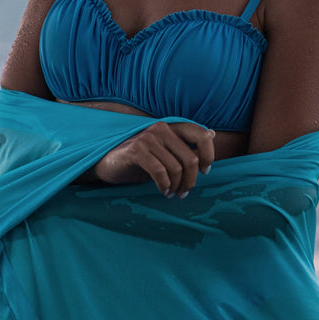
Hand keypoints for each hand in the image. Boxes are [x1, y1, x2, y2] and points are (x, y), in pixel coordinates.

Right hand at [91, 121, 215, 197]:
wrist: (106, 162)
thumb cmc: (138, 158)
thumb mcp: (164, 150)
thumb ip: (184, 144)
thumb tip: (212, 134)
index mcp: (170, 126)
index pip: (200, 134)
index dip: (209, 154)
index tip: (204, 171)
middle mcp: (160, 128)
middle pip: (191, 158)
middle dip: (191, 180)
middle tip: (184, 192)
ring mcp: (147, 138)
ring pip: (176, 168)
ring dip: (177, 186)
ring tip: (172, 193)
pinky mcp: (135, 150)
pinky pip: (160, 172)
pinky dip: (164, 185)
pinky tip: (162, 191)